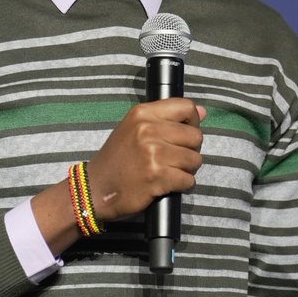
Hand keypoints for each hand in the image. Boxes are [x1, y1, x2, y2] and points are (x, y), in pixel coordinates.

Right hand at [30, 98, 204, 254]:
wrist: (95, 189)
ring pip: (195, 160)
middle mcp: (148, 130)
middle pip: (195, 136)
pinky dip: (182, 186)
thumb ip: (167, 119)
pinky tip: (167, 185)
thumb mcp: (134, 129)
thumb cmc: (116, 160)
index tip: (183, 135)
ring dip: (186, 170)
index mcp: (143, 113)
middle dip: (190, 151)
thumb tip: (202, 112)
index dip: (192, 123)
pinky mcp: (157, 176)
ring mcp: (153, 153)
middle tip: (173, 159)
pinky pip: (188, 180)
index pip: (186, 107)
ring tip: (168, 172)